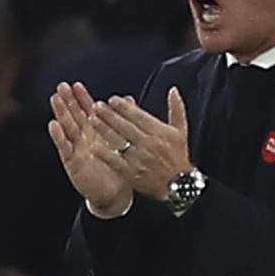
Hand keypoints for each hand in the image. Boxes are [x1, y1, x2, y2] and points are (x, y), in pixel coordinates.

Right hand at [48, 81, 132, 215]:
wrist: (114, 193)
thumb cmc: (117, 167)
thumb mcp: (120, 142)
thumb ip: (122, 119)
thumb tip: (128, 100)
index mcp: (95, 132)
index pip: (87, 110)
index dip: (82, 98)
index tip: (77, 85)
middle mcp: (84, 138)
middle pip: (74, 115)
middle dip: (68, 101)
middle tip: (62, 87)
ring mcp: (76, 149)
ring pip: (67, 127)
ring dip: (61, 113)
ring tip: (55, 99)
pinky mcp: (72, 162)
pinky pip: (65, 148)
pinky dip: (59, 136)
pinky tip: (54, 125)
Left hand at [88, 87, 192, 201]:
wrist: (180, 186)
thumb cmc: (178, 157)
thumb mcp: (181, 131)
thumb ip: (176, 109)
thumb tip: (173, 90)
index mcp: (159, 132)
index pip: (137, 115)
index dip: (123, 106)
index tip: (111, 100)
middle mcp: (148, 144)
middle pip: (124, 125)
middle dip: (108, 114)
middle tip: (96, 106)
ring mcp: (139, 159)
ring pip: (118, 140)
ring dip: (103, 129)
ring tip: (92, 119)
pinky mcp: (132, 173)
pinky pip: (115, 161)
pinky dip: (104, 153)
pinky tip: (94, 146)